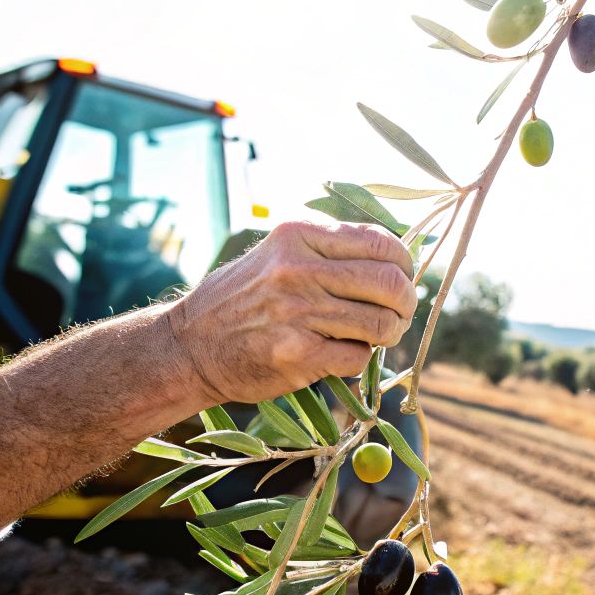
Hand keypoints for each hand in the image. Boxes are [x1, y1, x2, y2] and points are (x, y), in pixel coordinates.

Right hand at [165, 221, 418, 405]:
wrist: (188, 347)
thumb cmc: (242, 299)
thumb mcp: (277, 254)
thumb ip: (329, 250)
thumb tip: (397, 258)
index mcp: (298, 236)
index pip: (380, 242)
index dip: (405, 263)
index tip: (405, 276)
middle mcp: (298, 270)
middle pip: (390, 282)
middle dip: (406, 301)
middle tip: (401, 312)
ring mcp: (298, 313)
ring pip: (382, 323)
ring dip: (389, 333)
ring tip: (377, 335)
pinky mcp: (298, 354)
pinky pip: (358, 357)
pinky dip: (359, 359)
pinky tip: (341, 354)